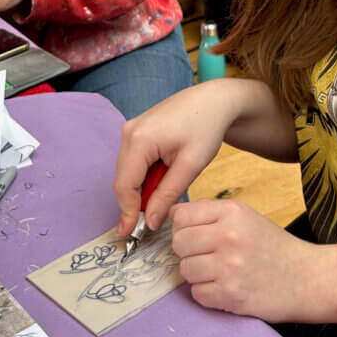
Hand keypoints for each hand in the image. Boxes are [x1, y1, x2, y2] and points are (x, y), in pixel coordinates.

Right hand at [114, 83, 238, 237]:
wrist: (213, 101)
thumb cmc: (206, 128)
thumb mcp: (190, 165)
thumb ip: (167, 194)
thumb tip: (150, 221)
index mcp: (139, 139)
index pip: (125, 186)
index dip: (127, 212)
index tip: (130, 235)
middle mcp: (129, 132)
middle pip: (123, 179)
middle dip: (134, 203)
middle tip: (150, 224)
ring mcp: (131, 129)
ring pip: (127, 171)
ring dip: (140, 189)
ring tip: (161, 199)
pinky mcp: (137, 130)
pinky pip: (133, 161)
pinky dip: (143, 176)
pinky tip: (161, 181)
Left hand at [170, 198, 306, 322]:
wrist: (308, 279)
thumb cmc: (274, 247)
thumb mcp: (246, 217)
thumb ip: (210, 212)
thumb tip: (172, 213)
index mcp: (232, 212)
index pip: (181, 216)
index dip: (183, 228)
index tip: (194, 236)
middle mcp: (229, 236)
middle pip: (178, 244)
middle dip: (188, 252)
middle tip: (207, 257)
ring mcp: (229, 267)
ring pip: (185, 270)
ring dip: (197, 275)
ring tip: (219, 273)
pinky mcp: (231, 295)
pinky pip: (197, 294)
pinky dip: (208, 294)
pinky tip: (225, 288)